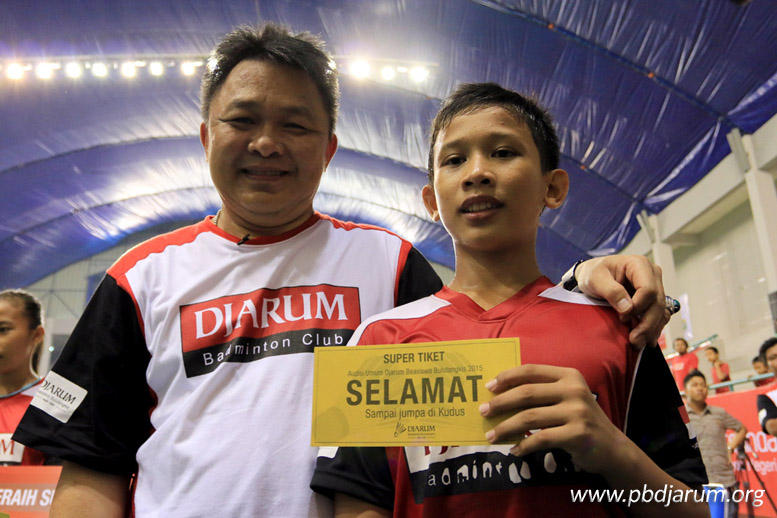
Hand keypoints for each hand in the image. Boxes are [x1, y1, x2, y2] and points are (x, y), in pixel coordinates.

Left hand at [479, 364, 626, 475]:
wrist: (612, 447)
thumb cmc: (579, 419)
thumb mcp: (565, 398)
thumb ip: (540, 393)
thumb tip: (499, 396)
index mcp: (568, 376)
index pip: (531, 370)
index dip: (507, 377)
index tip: (488, 387)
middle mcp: (574, 390)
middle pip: (526, 393)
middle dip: (500, 403)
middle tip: (483, 412)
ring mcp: (577, 412)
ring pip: (529, 417)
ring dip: (506, 428)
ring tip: (491, 436)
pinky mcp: (577, 434)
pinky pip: (540, 439)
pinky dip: (523, 446)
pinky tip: (514, 450)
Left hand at [575, 255, 667, 347]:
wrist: (592, 276)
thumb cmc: (593, 273)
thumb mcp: (596, 279)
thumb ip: (611, 291)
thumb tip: (627, 308)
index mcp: (639, 264)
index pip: (648, 289)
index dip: (638, 306)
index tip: (622, 316)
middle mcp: (652, 274)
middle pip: (657, 303)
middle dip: (647, 324)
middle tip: (634, 340)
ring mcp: (655, 287)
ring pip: (661, 311)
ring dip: (652, 330)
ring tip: (638, 343)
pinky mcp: (652, 299)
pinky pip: (659, 316)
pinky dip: (654, 328)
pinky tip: (647, 340)